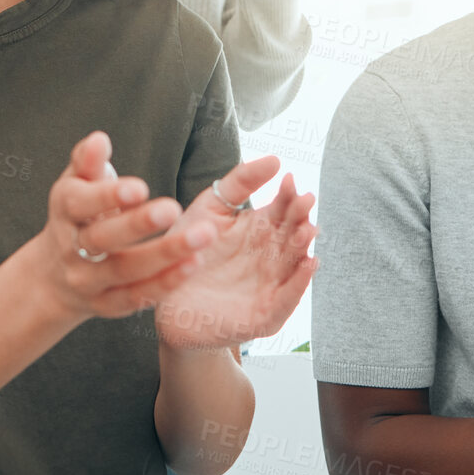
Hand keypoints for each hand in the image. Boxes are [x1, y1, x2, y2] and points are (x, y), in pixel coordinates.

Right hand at [33, 132, 224, 320]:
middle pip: (102, 238)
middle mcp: (71, 248)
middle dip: (137, 225)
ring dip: (164, 254)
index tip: (139, 188)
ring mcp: (87, 279)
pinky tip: (193, 265)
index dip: (107, 197)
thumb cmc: (78, 214)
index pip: (80, 203)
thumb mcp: (76, 184)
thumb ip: (89, 161)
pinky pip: (135, 298)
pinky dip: (164, 284)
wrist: (53, 274)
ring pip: (124, 270)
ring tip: (202, 236)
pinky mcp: (105, 305)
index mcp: (65, 210)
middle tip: (173, 208)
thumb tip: (99, 139)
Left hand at [152, 158, 316, 349]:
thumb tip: (275, 160)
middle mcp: (271, 257)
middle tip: (305, 201)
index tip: (289, 180)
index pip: (282, 210)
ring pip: (295, 264)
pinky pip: (288, 299)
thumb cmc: (188, 254)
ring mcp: (271, 286)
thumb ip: (239, 183)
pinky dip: (299, 284)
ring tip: (306, 229)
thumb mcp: (210, 210)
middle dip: (301, 219)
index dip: (288, 196)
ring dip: (303, 248)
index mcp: (260, 230)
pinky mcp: (265, 315)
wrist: (166, 303)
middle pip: (293, 235)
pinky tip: (308, 264)